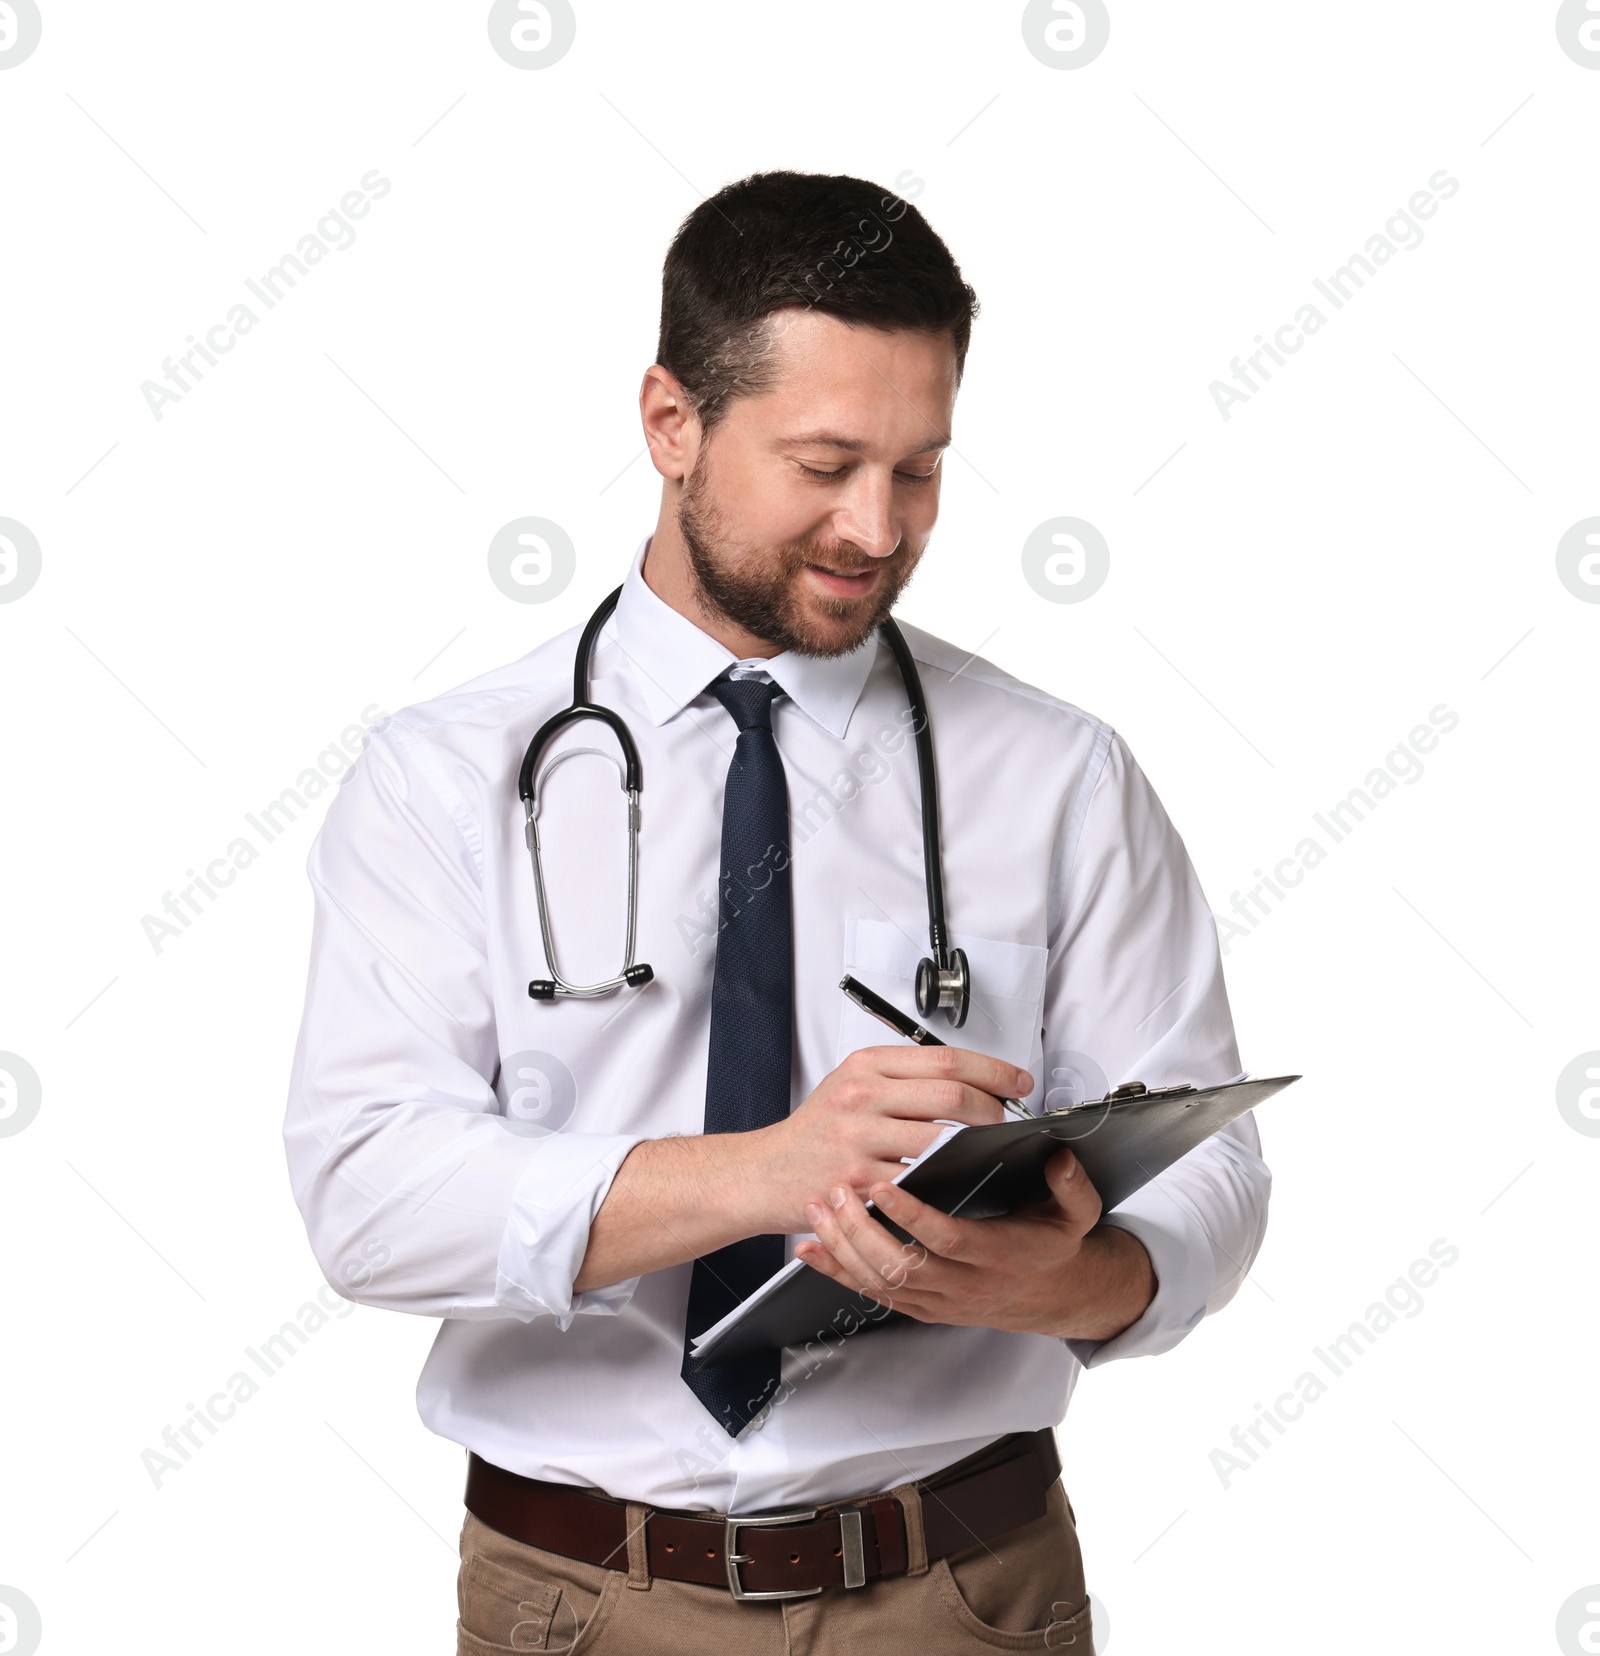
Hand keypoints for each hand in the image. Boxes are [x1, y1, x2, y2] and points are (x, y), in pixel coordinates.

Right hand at [743, 1044, 1030, 1235]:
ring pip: (942, 1139)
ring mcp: (859, 1138)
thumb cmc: (813, 1132)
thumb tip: (966, 1078)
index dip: (994, 1070)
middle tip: (1004, 1120)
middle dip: (992, 1110)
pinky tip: (951, 1180)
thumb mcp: (850, 1085)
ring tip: (982, 1151)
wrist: (762, 1173)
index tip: (1016, 1082)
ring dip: (974, 1148)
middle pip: (952, 1094)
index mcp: (866, 1066)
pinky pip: (919, 1178)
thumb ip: (901, 1078)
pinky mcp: (859, 1180)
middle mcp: (862, 1095)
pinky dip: (943, 1179)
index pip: (947, 1059)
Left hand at [793, 1147, 1156, 1341]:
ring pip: (880, 1282)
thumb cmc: (1053, 1247)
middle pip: (901, 1265)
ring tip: (819, 1208)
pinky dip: (837, 1272)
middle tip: (837, 1191)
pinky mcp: (921, 1307)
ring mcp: (938, 1299)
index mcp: (996, 1255)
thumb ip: (1072, 1186)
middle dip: (862, 1230)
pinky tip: (810, 1249)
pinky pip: (872, 1294)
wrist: (1054, 1297)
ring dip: (843, 1247)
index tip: (885, 1186)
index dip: (912, 1216)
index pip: (947, 1239)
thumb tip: (1061, 1158)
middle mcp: (963, 1284)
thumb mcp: (1076, 1215)